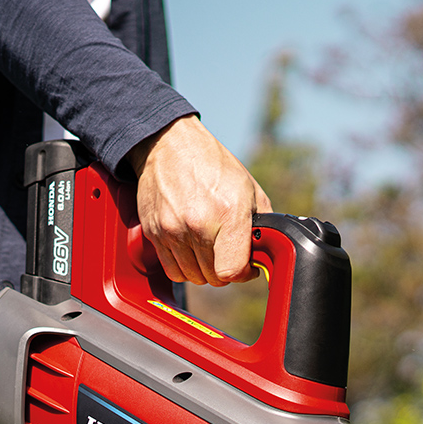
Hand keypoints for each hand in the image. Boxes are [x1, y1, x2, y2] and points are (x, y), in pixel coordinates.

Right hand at [127, 115, 271, 285]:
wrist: (169, 145)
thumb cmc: (212, 165)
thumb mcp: (249, 189)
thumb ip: (262, 224)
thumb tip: (267, 251)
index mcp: (228, 213)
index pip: (232, 271)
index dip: (244, 274)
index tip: (247, 266)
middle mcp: (198, 225)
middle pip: (213, 278)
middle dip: (225, 270)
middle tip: (227, 252)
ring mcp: (172, 230)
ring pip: (192, 277)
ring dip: (204, 270)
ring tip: (209, 249)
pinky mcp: (154, 233)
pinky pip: (172, 270)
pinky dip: (184, 267)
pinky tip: (191, 249)